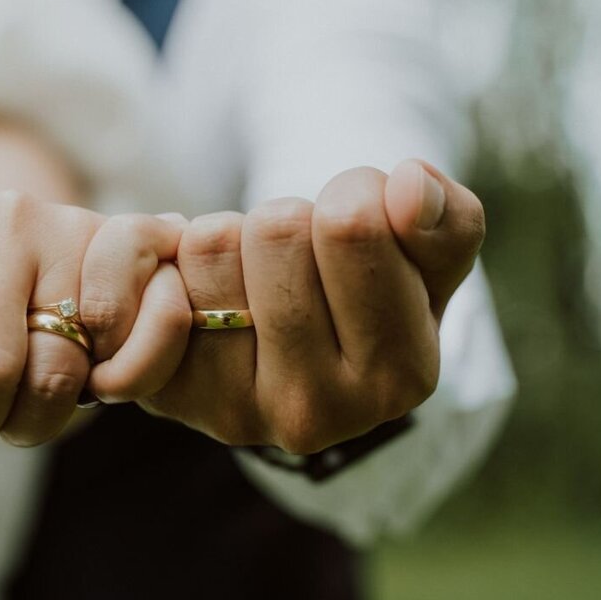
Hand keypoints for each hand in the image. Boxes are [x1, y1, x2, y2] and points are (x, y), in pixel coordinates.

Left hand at [137, 160, 483, 453]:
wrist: (275, 347)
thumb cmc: (362, 290)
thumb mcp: (425, 256)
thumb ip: (445, 219)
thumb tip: (412, 185)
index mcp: (400, 378)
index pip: (352, 225)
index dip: (353, 193)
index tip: (354, 223)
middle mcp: (319, 413)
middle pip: (277, 229)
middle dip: (286, 216)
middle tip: (296, 256)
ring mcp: (234, 412)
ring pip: (212, 243)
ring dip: (228, 234)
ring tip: (250, 275)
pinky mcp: (168, 396)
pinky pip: (154, 277)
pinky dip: (173, 261)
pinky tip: (198, 295)